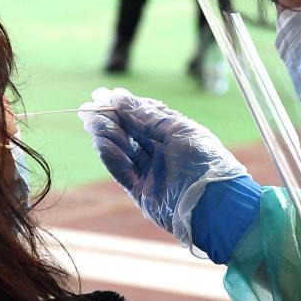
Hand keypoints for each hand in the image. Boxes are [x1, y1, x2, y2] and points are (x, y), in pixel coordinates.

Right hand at [80, 88, 248, 245]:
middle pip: (130, 131)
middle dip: (109, 119)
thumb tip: (119, 96)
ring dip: (106, 135)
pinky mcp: (141, 192)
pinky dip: (110, 157)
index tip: (104, 95)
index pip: (144, 115)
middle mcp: (162, 151)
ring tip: (91, 123)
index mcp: (176, 133)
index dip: (124, 106)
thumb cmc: (202, 161)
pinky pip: (121, 171)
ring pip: (123, 150)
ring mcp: (151, 172)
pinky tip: (100, 142)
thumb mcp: (177, 131)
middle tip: (87, 109)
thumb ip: (146, 116)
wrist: (214, 205)